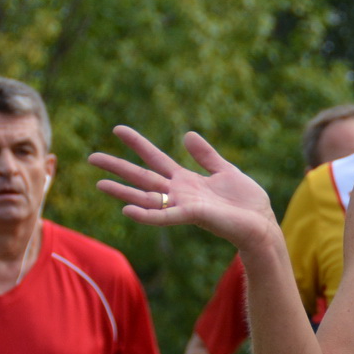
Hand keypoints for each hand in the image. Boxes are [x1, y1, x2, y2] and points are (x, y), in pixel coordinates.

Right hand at [91, 127, 279, 252]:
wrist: (262, 224)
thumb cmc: (247, 202)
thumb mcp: (226, 170)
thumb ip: (206, 155)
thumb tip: (187, 135)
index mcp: (187, 180)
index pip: (156, 158)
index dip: (138, 144)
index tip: (118, 129)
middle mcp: (180, 193)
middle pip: (143, 176)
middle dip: (118, 167)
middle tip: (91, 157)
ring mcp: (183, 205)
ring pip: (147, 197)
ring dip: (123, 192)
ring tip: (99, 184)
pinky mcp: (193, 216)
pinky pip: (165, 216)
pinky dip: (147, 213)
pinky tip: (127, 209)